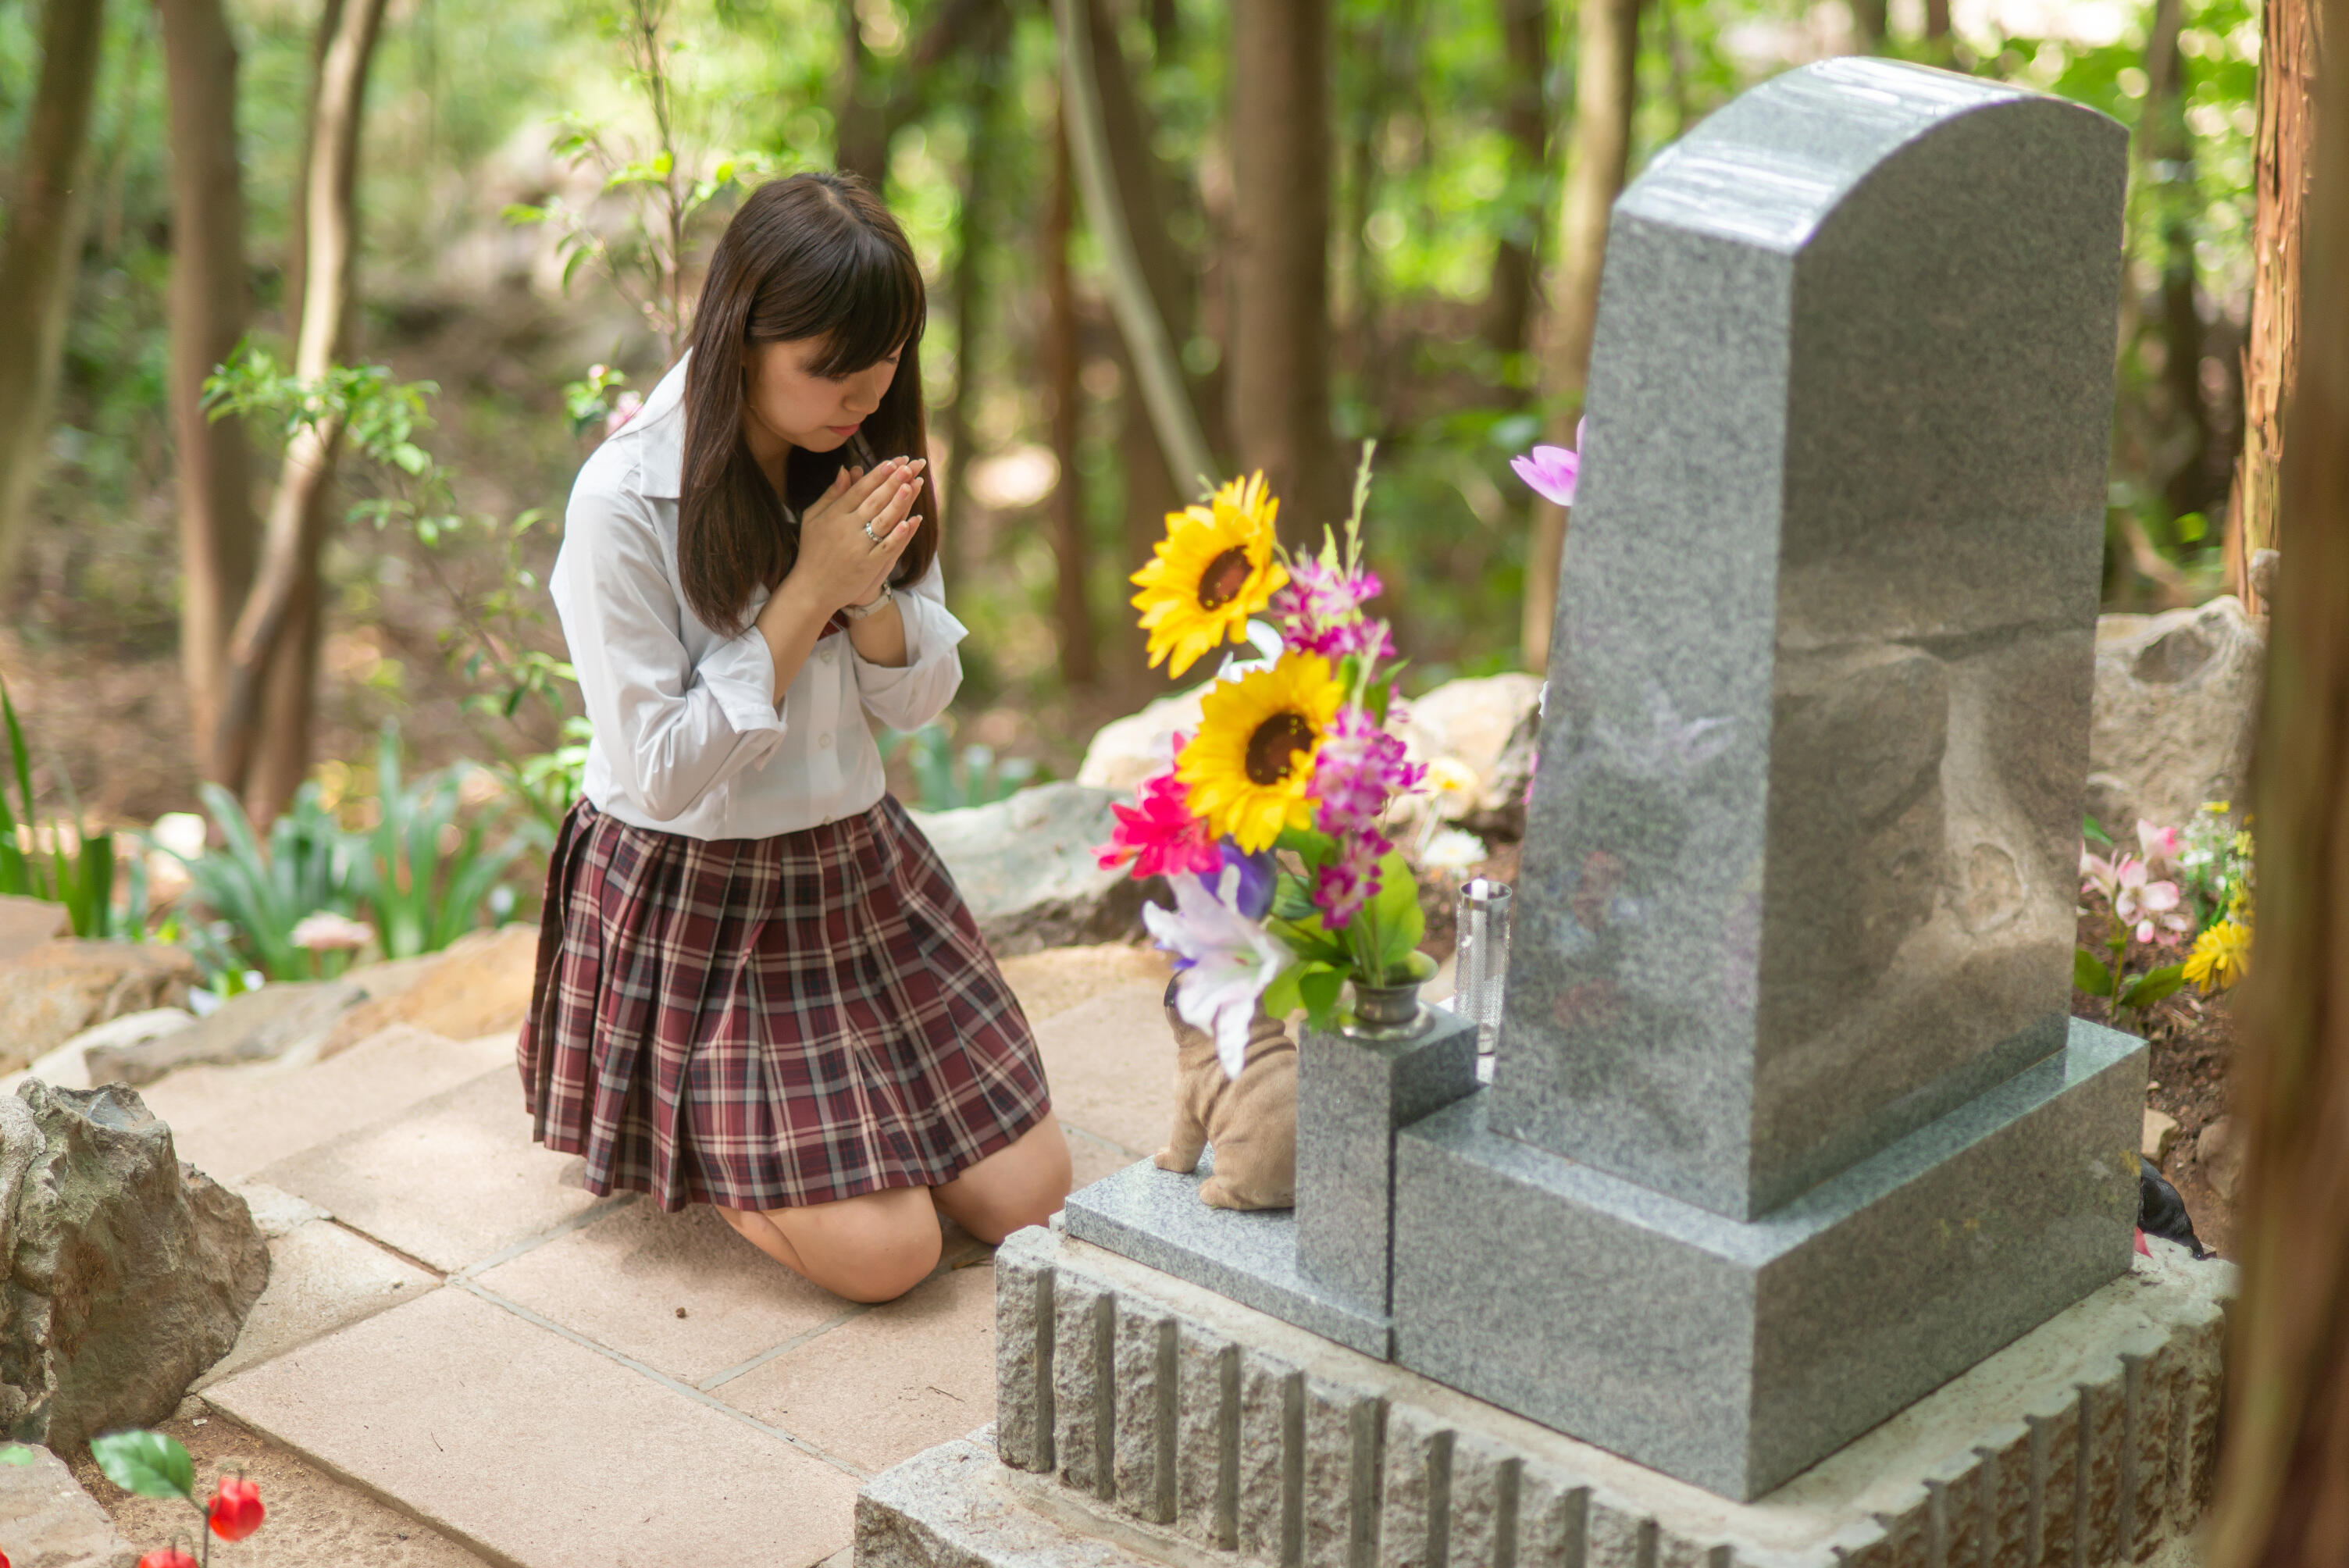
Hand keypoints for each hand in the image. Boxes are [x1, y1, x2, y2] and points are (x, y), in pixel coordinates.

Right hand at [793, 455, 923, 611]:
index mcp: (834, 515)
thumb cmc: (813, 550)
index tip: (893, 461)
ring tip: (912, 484)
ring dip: (898, 503)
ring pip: (882, 521)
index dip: (877, 475)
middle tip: (910, 465)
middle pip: (873, 501)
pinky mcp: (867, 565)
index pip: (859, 490)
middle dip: (892, 482)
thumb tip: (846, 469)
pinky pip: (886, 548)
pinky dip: (898, 535)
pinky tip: (911, 522)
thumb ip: (831, 494)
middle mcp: (846, 528)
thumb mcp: (814, 518)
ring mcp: (858, 547)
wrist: (812, 589)